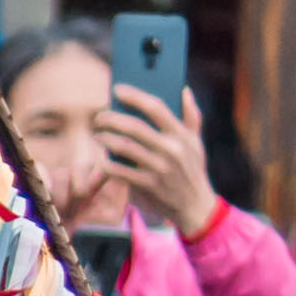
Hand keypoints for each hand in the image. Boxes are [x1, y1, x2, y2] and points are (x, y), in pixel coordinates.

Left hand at [106, 89, 222, 240]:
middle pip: (134, 126)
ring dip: (105, 138)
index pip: (156, 107)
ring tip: (98, 135)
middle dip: (111, 118)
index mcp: (181, 134)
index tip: (117, 89)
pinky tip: (102, 160)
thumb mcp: (197, 142)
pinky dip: (107, 164)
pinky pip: (120, 171)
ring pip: (124, 147)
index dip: (134, 96)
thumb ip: (192, 115)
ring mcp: (158, 168)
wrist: (195, 206)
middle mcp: (170, 149)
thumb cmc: (193, 169)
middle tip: (99, 117)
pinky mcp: (148, 185)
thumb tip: (183, 90)